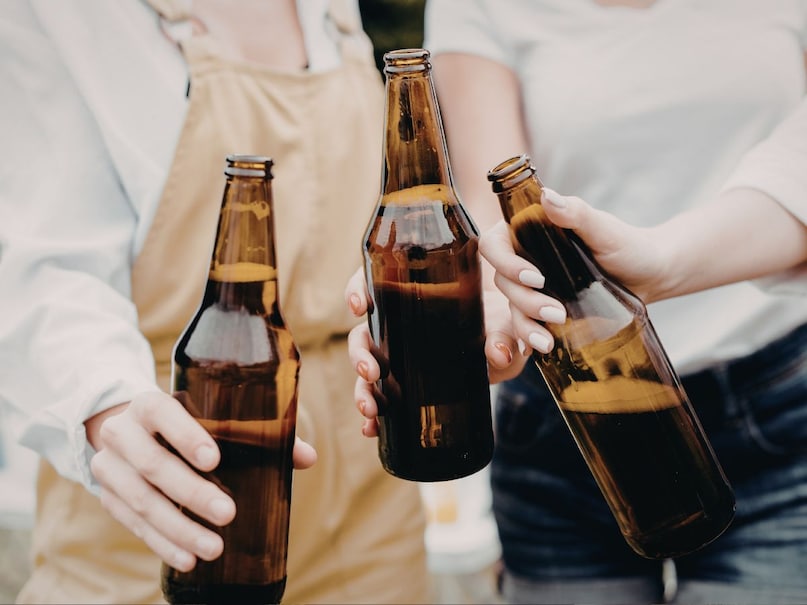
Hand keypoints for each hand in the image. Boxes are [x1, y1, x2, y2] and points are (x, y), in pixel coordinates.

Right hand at [86, 393, 316, 570]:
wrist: (129, 431)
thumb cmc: (186, 423)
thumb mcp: (211, 417)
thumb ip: (259, 433)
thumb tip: (307, 457)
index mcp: (150, 404)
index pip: (163, 413)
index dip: (187, 436)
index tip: (215, 460)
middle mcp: (122, 432)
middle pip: (153, 464)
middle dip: (191, 493)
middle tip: (228, 513)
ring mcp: (109, 467)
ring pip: (141, 500)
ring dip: (178, 528)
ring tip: (213, 547)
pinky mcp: (107, 497)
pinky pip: (133, 525)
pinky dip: (163, 544)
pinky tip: (188, 559)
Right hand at [344, 267, 528, 437]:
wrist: (519, 342)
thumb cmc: (508, 319)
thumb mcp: (508, 323)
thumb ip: (504, 334)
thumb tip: (496, 353)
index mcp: (418, 292)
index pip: (375, 282)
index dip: (358, 290)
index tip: (360, 307)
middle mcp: (402, 322)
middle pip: (364, 332)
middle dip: (360, 354)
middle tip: (371, 372)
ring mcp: (402, 353)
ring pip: (367, 367)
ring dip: (361, 389)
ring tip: (370, 409)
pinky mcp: (409, 382)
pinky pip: (382, 395)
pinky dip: (373, 414)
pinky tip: (372, 428)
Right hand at [478, 189, 664, 350]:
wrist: (650, 276)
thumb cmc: (629, 246)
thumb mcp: (605, 229)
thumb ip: (576, 213)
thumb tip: (547, 197)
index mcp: (531, 232)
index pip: (495, 244)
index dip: (505, 262)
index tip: (535, 278)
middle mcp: (527, 258)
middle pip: (502, 280)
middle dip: (525, 301)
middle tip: (557, 312)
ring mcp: (534, 287)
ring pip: (512, 306)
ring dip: (526, 324)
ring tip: (548, 340)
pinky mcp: (544, 310)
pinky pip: (526, 324)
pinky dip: (529, 337)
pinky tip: (538, 348)